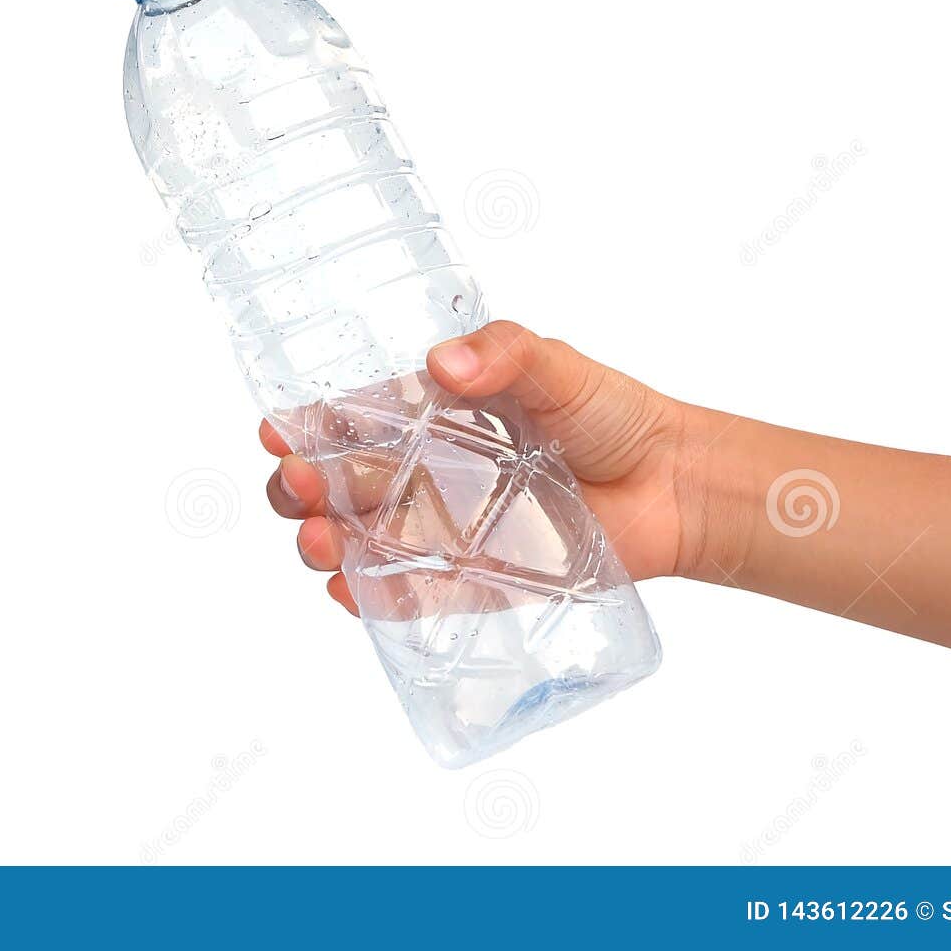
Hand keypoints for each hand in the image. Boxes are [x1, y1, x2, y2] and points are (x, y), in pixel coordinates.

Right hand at [259, 320, 705, 615]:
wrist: (672, 486)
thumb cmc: (613, 415)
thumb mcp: (557, 365)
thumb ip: (504, 355)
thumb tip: (444, 361)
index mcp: (431, 413)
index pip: (350, 420)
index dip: (306, 426)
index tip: (278, 431)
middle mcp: (426, 472)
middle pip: (339, 484)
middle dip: (302, 487)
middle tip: (299, 486)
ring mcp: (443, 530)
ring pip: (360, 540)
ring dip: (326, 542)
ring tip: (320, 541)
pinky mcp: (471, 582)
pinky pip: (409, 593)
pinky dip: (370, 596)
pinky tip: (347, 592)